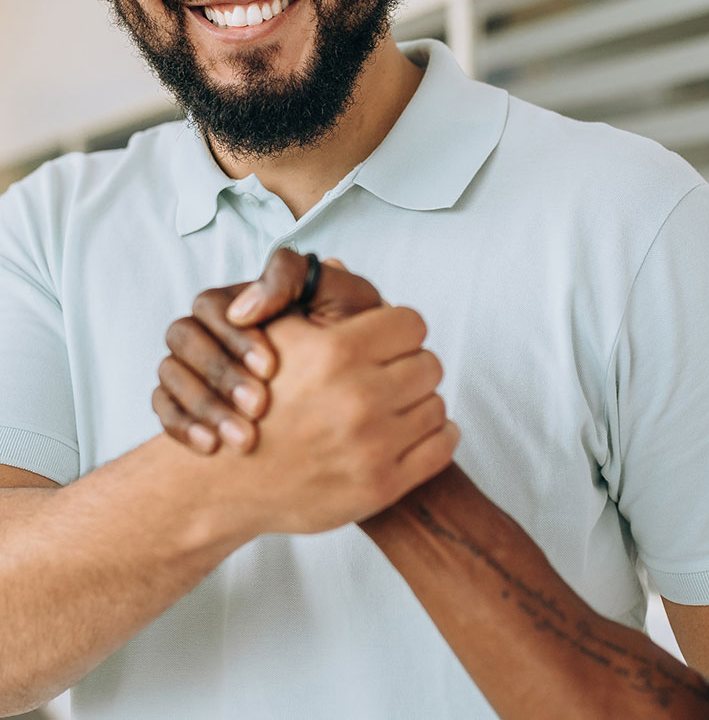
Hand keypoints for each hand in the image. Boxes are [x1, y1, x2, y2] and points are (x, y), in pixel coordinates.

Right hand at [153, 250, 383, 452]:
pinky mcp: (183, 400)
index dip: (236, 336)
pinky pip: (163, 408)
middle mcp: (211, 328)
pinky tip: (212, 446)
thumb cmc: (355, 338)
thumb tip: (244, 307)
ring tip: (242, 438)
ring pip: (170, 372)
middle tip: (259, 407)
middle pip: (184, 336)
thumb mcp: (342, 297)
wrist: (361, 393)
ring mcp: (193, 364)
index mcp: (242, 300)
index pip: (214, 306)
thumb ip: (295, 278)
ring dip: (203, 403)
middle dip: (221, 372)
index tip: (271, 368)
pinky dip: (182, 426)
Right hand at [212, 303, 457, 533]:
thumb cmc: (252, 401)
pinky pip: (441, 447)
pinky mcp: (381, 486)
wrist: (227, 481)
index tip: (385, 340)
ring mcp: (373, 446)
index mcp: (336, 353)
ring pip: (437, 405)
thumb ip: (304, 296)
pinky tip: (406, 433)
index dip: (396, 329)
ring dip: (418, 403)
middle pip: (430, 364)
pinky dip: (433, 437)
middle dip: (409, 365)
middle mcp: (358, 398)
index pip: (412, 323)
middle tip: (389, 374)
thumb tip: (336, 262)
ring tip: (390, 405)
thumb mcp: (271, 336)